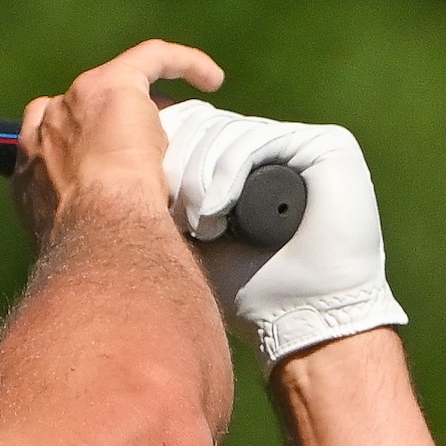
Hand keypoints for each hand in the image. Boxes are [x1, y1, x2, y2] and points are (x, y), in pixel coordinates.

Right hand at [11, 41, 226, 242]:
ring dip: (146, 108)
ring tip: (178, 134)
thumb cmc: (95, 253)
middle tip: (145, 153)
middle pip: (79, 113)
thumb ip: (88, 238)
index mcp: (28, 174)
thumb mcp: (80, 250)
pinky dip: (183, 63)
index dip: (81, 151)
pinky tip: (213, 80)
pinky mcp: (114, 85)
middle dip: (107, 127)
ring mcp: (74, 104)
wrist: (101, 232)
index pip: (49, 147)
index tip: (110, 171)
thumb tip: (120, 254)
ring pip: (116, 89)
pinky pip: (151, 58)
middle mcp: (42, 131)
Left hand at [156, 101, 405, 362]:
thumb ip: (169, 198)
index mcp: (248, 162)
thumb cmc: (253, 292)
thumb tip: (116, 164)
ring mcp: (303, 145)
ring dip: (203, 175)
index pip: (197, 128)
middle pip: (209, 124)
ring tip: (200, 222)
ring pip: (229, 131)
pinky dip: (229, 172)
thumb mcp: (197, 239)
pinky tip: (217, 209)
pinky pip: (260, 139)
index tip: (158, 201)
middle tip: (178, 216)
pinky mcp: (329, 146)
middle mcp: (277, 147)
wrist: (308, 321)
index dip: (170, 153)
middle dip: (182, 164)